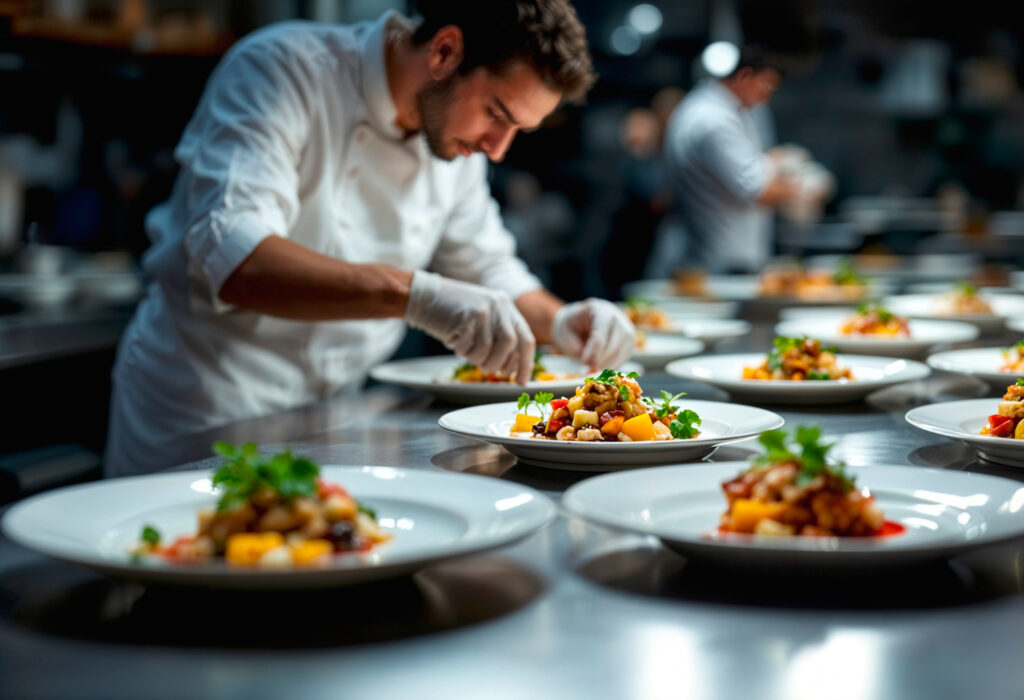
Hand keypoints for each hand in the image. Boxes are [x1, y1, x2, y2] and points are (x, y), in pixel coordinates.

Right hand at [405, 271, 535, 383]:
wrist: (425, 296)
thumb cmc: (454, 313)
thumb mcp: (484, 317)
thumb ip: (499, 336)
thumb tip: (512, 367)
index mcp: (507, 307)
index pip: (526, 339)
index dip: (525, 364)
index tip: (520, 382)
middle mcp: (499, 306)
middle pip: (511, 344)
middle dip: (500, 363)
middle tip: (488, 370)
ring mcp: (483, 309)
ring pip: (488, 348)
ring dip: (477, 359)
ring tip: (468, 353)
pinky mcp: (467, 316)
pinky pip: (469, 347)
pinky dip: (463, 352)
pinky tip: (456, 342)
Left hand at [551, 298, 634, 368]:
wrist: (581, 322)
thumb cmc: (572, 327)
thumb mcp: (564, 332)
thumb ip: (573, 345)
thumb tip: (589, 361)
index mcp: (599, 310)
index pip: (601, 331)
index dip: (594, 349)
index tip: (584, 361)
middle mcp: (617, 318)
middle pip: (614, 343)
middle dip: (600, 359)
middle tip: (588, 368)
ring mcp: (626, 330)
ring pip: (621, 352)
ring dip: (607, 365)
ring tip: (592, 370)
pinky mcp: (629, 342)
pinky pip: (624, 358)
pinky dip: (613, 366)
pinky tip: (601, 369)